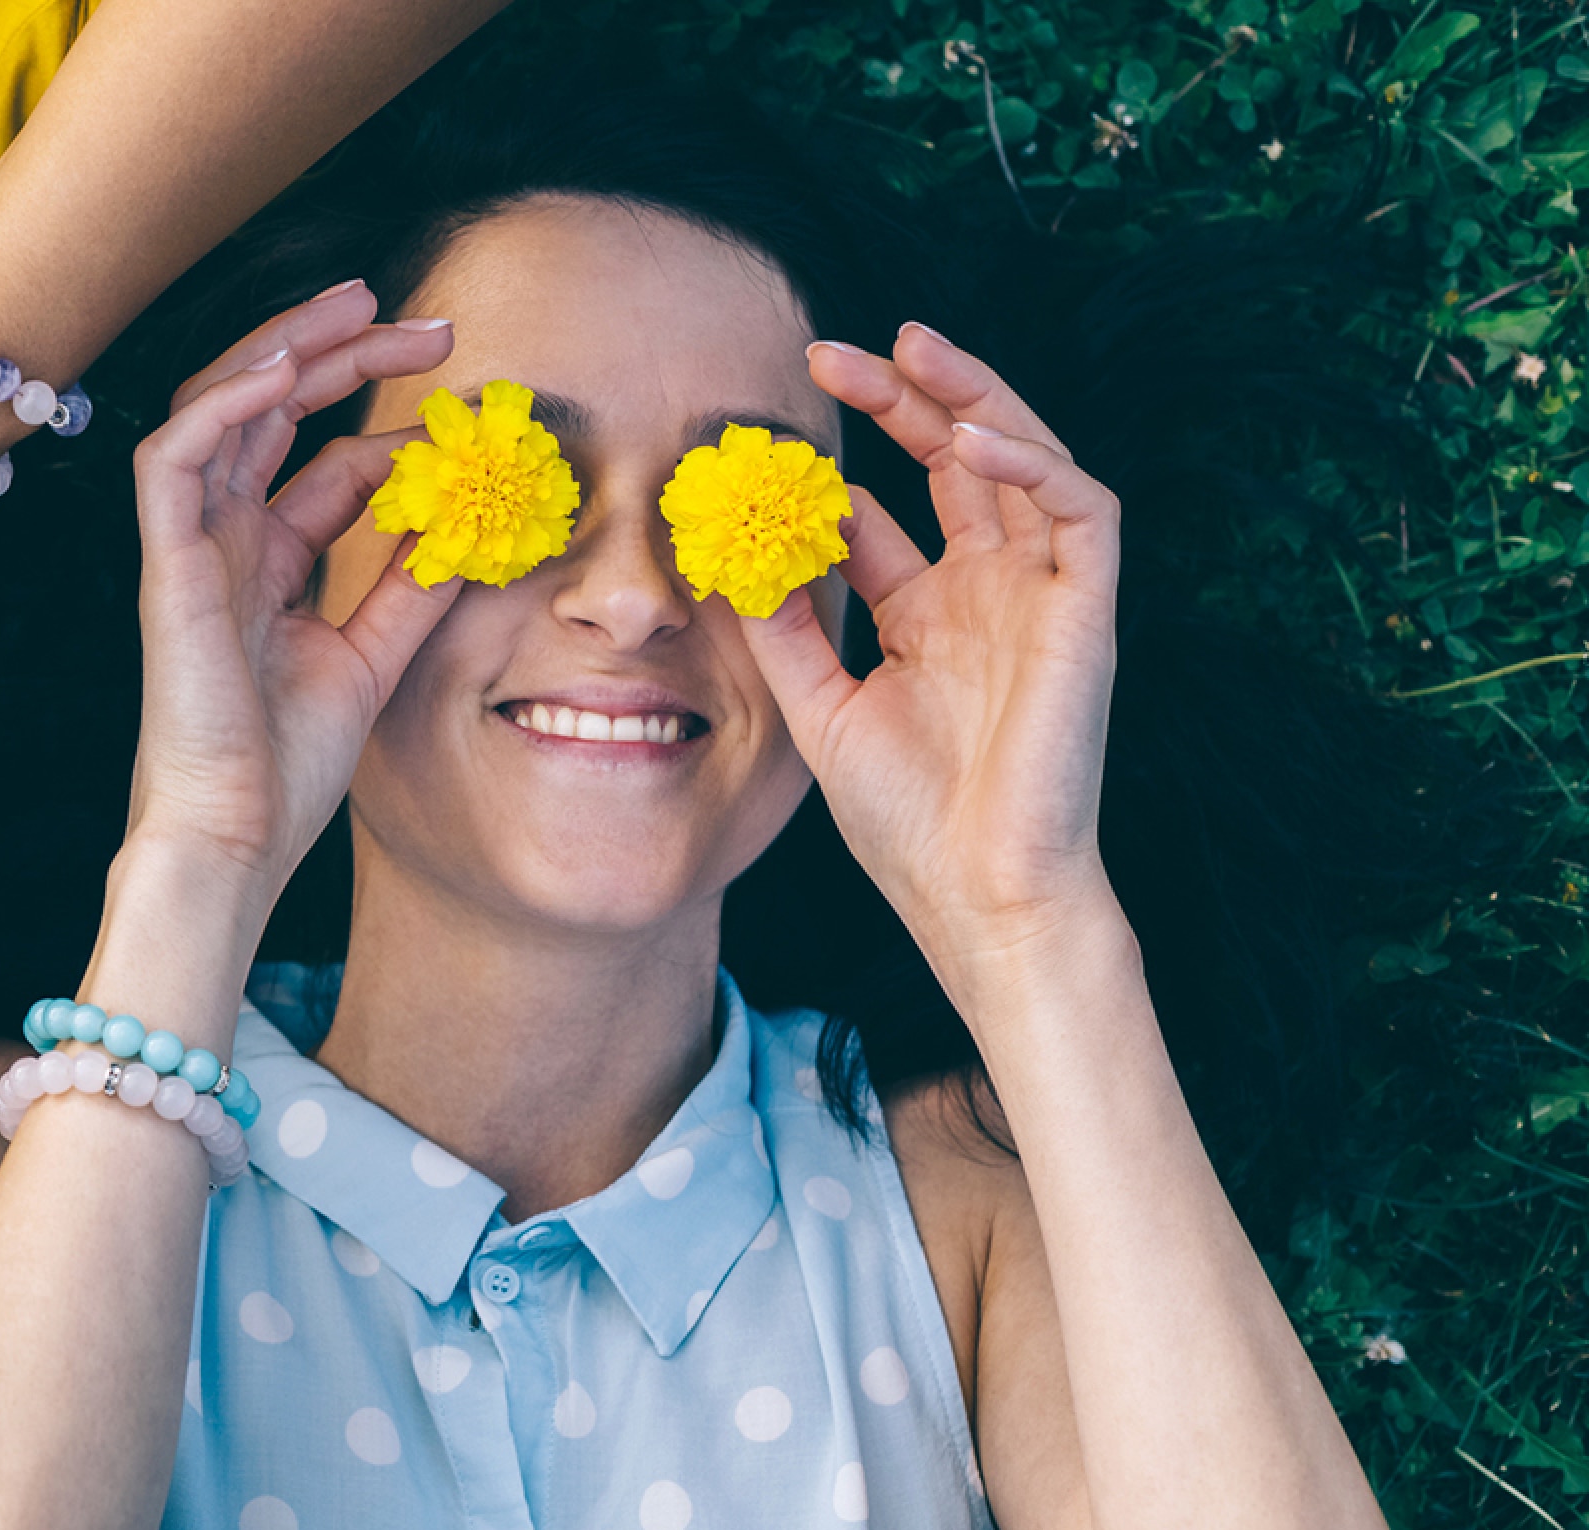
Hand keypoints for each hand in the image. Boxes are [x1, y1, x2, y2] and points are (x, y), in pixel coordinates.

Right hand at [123, 288, 459, 899]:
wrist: (235, 839)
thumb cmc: (286, 769)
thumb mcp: (373, 658)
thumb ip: (410, 588)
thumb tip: (468, 523)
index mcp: (263, 563)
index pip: (325, 461)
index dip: (393, 426)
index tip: (471, 415)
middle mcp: (222, 541)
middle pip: (271, 410)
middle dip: (342, 351)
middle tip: (429, 322)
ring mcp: (189, 547)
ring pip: (216, 407)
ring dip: (282, 347)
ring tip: (357, 308)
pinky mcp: (166, 565)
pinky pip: (174, 456)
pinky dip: (226, 405)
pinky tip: (285, 372)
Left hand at [740, 325, 1120, 956]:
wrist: (976, 896)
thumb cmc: (909, 821)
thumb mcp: (819, 709)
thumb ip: (781, 632)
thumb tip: (726, 558)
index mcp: (931, 611)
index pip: (890, 506)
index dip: (839, 460)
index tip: (771, 423)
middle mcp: (990, 589)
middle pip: (954, 461)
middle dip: (902, 397)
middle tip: (831, 351)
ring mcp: (1041, 596)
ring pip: (1025, 460)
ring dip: (974, 397)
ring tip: (912, 347)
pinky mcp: (1088, 612)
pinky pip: (1083, 510)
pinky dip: (1034, 464)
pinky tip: (970, 440)